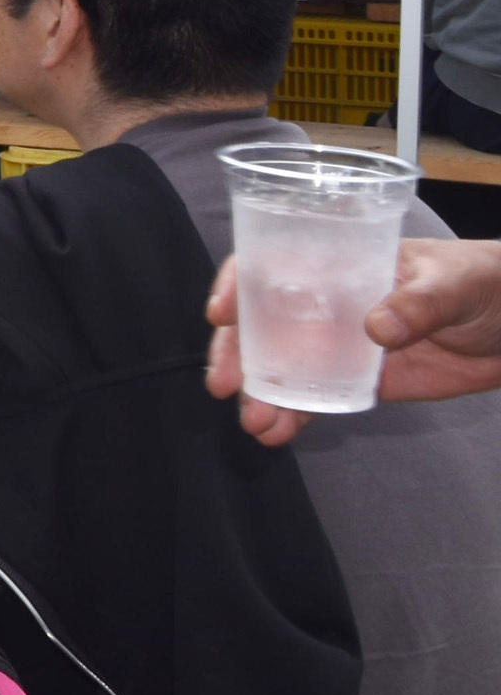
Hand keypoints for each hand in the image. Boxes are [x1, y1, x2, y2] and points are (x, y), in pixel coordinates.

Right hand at [211, 241, 500, 441]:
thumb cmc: (486, 281)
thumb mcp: (453, 282)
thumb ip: (417, 303)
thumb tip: (375, 328)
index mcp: (340, 262)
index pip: (272, 263)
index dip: (237, 285)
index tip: (221, 314)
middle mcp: (329, 302)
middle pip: (264, 321)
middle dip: (238, 353)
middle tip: (225, 383)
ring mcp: (343, 343)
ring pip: (285, 366)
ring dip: (263, 393)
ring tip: (256, 423)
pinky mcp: (364, 380)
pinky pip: (319, 396)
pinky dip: (296, 414)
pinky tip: (277, 432)